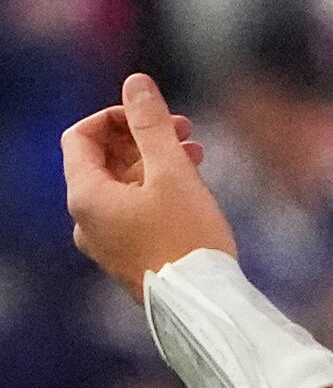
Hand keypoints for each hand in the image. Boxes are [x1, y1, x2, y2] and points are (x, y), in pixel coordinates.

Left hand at [62, 73, 233, 301]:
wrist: (199, 304)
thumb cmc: (186, 236)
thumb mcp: (172, 171)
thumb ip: (152, 125)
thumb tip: (136, 83)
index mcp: (85, 196)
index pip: (80, 137)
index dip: (115, 116)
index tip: (156, 115)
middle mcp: (84, 219)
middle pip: (101, 160)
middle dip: (142, 138)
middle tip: (187, 130)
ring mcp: (103, 241)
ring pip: (121, 186)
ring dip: (155, 163)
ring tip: (197, 157)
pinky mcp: (126, 256)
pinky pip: (131, 210)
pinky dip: (156, 190)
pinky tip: (191, 190)